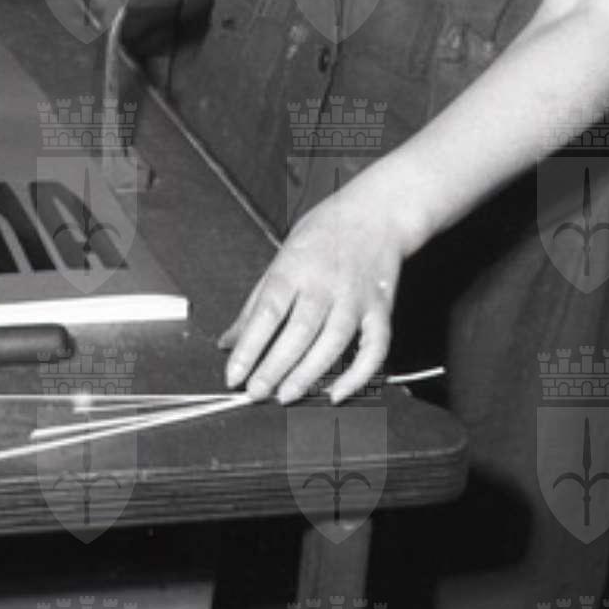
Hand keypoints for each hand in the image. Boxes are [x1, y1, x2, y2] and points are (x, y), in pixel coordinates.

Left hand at [216, 178, 403, 403]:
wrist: (376, 212)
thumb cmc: (324, 232)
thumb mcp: (281, 256)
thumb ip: (255, 302)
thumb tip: (228, 340)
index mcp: (294, 268)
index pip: (266, 312)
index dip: (248, 347)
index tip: (233, 373)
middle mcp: (325, 283)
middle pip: (297, 331)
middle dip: (274, 367)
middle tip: (255, 393)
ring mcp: (355, 297)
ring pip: (332, 343)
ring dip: (308, 374)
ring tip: (286, 396)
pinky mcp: (380, 309)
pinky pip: (374, 349)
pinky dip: (358, 374)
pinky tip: (337, 392)